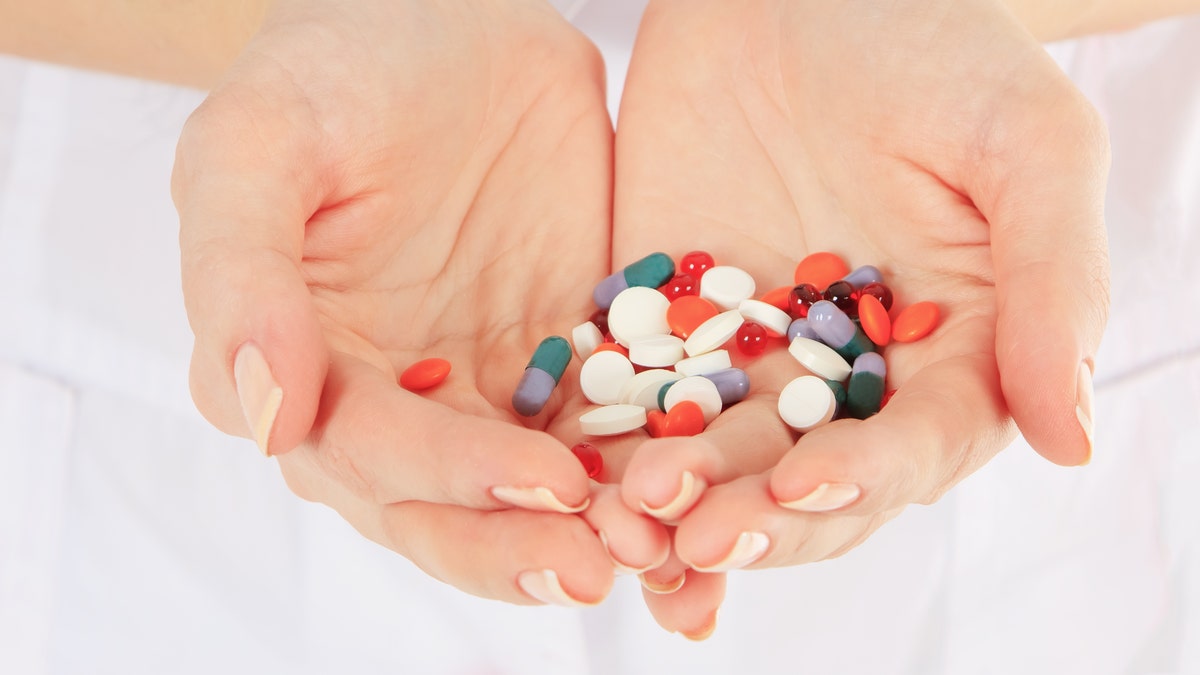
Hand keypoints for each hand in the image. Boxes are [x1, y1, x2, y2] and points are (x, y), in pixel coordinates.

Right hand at [173, 0, 667, 605]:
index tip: (541, 480)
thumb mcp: (256, 145)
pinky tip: (700, 493)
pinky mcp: (561, 360)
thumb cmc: (329, 68)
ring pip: (527, 492)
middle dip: (521, 543)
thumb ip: (241, 275)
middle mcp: (387, 399)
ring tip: (663, 554)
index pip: (366, 451)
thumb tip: (264, 418)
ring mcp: (479, 386)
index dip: (448, 475)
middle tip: (609, 564)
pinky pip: (602, 431)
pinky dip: (645, 471)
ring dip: (591, 533)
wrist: (447, 19)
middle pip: (444, 506)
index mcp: (301, 368)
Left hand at [611, 0, 1108, 633]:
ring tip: (625, 521)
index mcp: (948, 354)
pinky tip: (575, 476)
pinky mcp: (662, 319)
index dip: (864, 479)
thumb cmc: (938, 46)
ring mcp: (747, 353)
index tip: (805, 487)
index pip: (914, 449)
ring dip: (672, 505)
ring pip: (711, 456)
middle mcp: (845, 376)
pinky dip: (606, 441)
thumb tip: (1072, 440)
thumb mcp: (1026, 143)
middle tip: (696, 537)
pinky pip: (632, 391)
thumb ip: (1055, 283)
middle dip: (754, 519)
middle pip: (803, 482)